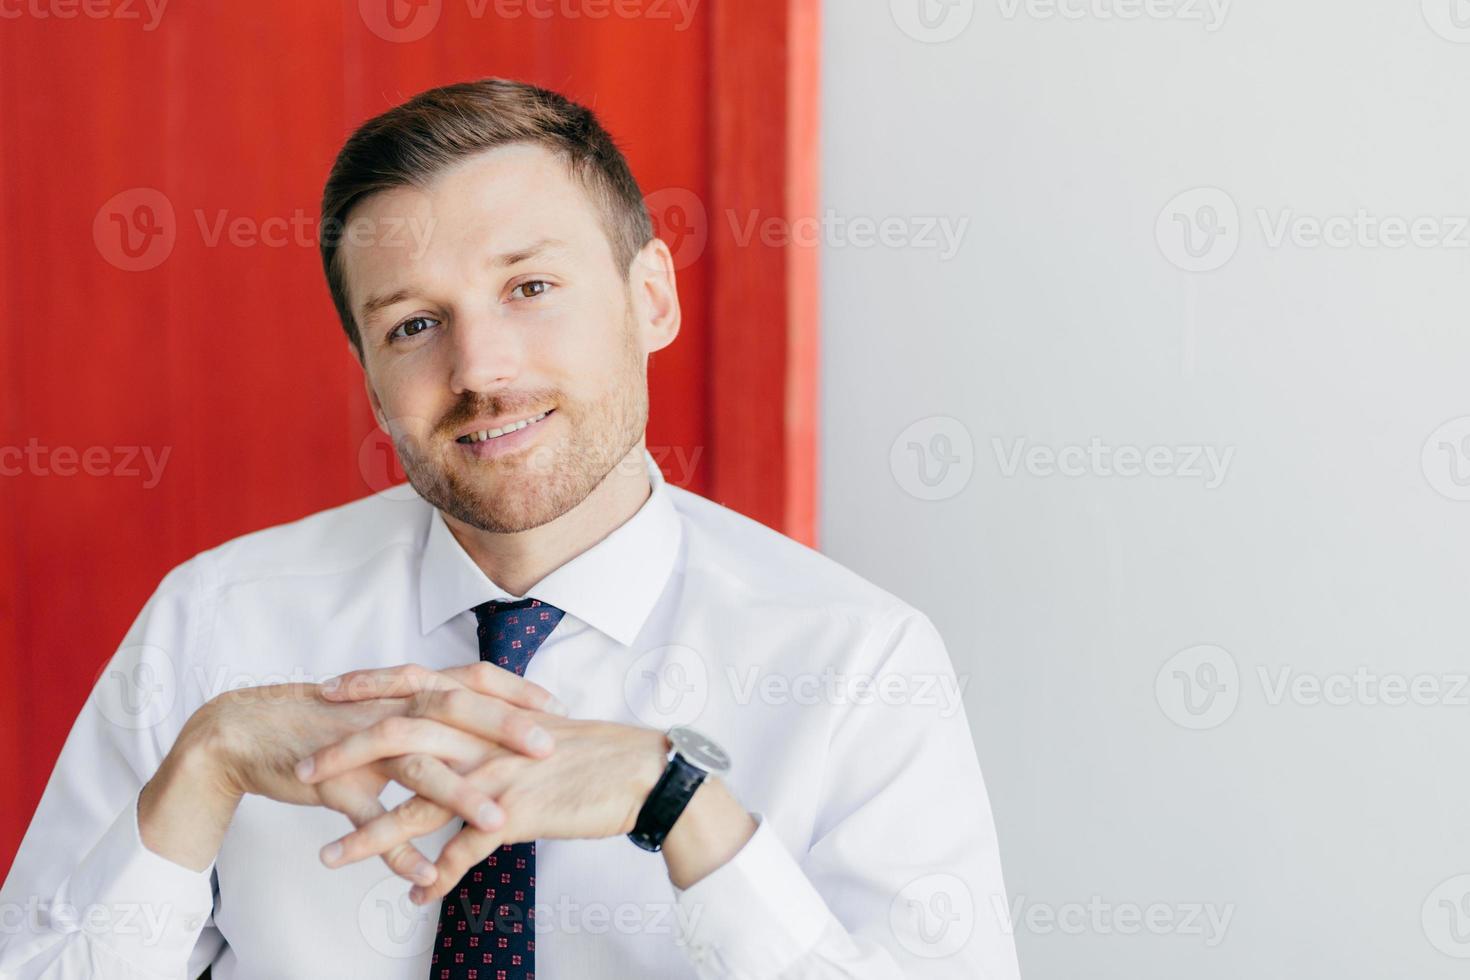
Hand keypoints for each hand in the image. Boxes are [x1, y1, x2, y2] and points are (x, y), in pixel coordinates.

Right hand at [152, 664, 560, 882]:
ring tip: (498, 821)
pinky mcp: (332, 781)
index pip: (469, 680)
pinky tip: (422, 874)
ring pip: (417, 766)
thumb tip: (474, 731)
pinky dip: (394, 848)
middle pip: (454, 710)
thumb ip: (427, 719)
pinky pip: (368, 818)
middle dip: (504, 729)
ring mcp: (360, 745)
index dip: (513, 692)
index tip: (557, 707)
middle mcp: (389, 710)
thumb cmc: (324, 724)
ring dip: (458, 796)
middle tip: (549, 749)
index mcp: (404, 692)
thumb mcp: (382, 712)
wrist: (248, 732)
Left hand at [295, 664, 668, 902]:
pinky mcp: (515, 814)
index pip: (416, 686)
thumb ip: (493, 723)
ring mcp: (496, 774)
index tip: (327, 692)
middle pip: (399, 737)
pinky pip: (463, 853)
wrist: (640, 773)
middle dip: (345, 754)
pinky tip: (416, 896)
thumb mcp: (534, 724)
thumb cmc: (592, 750)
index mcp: (487, 708)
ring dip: (369, 834)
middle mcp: (484, 735)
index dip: (368, 687)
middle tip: (302, 770)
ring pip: (418, 804)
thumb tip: (464, 722)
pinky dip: (437, 878)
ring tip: (328, 855)